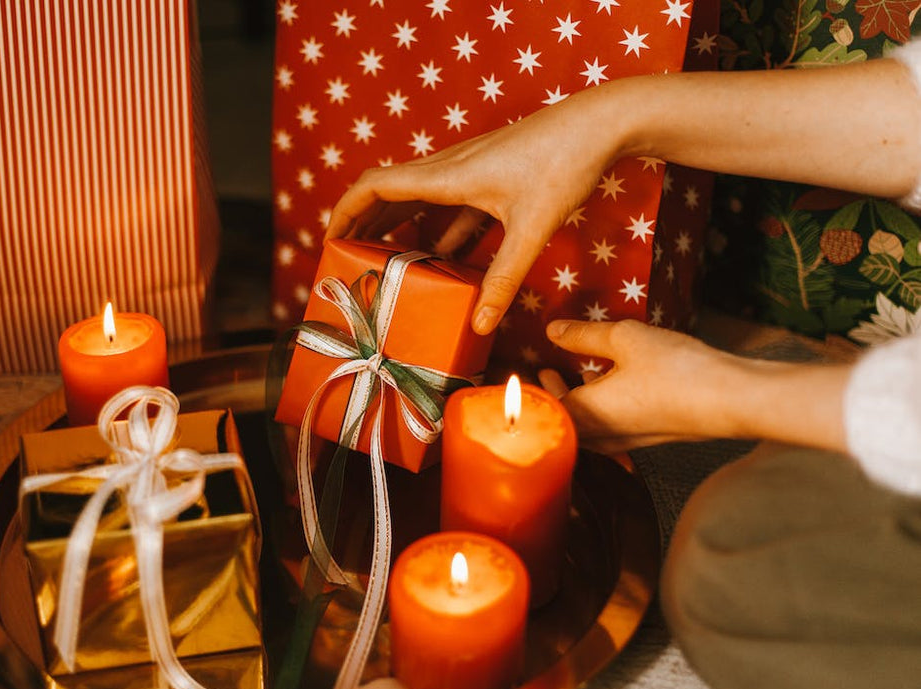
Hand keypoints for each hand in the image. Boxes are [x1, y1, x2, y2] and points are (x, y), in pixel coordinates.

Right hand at [325, 89, 627, 334]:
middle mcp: (450, 168)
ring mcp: (470, 169)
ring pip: (417, 198)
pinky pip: (451, 204)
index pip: (375, 186)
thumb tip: (479, 324)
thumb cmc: (564, 164)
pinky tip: (446, 260)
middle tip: (347, 259)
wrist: (600, 123)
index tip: (329, 241)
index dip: (344, 211)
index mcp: (447, 176)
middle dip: (362, 224)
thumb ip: (503, 280)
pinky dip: (438, 230)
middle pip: (387, 192)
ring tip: (386, 263)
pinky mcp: (490, 174)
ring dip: (397, 227)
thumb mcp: (531, 229)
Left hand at [541, 319, 745, 452]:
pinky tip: (616, 384)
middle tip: (546, 371)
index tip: (522, 376)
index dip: (531, 392)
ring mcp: (626, 441)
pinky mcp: (648, 438)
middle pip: (563, 421)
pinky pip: (611, 428)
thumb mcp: (624, 338)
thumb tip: (553, 330)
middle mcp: (601, 435)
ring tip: (579, 373)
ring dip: (578, 401)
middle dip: (553, 395)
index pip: (543, 409)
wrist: (730, 401)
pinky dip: (602, 408)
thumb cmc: (676, 370)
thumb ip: (583, 335)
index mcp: (585, 414)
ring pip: (588, 426)